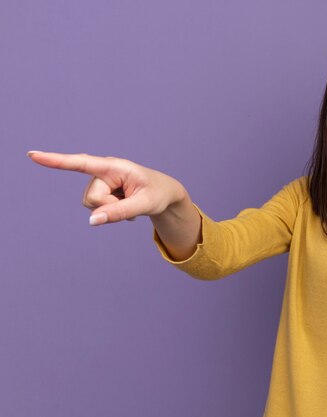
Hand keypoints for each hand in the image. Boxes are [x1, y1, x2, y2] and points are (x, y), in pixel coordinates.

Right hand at [27, 151, 186, 225]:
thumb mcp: (144, 205)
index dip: (56, 161)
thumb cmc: (158, 194)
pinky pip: (97, 210)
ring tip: (129, 202)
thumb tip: (92, 221)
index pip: (81, 163)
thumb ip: (119, 213)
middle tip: (132, 203)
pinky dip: (111, 212)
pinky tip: (126, 206)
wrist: (164, 194)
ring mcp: (100, 181)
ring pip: (92, 206)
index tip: (33, 155)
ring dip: (111, 210)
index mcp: (115, 166)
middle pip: (91, 199)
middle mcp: (103, 171)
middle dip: (109, 208)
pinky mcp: (100, 190)